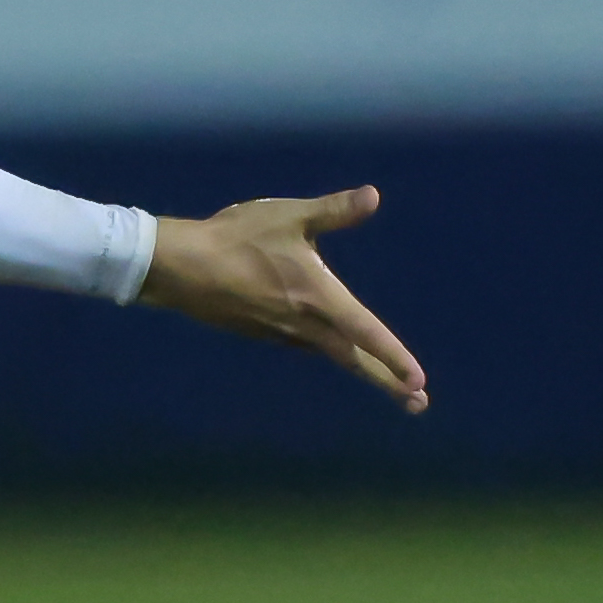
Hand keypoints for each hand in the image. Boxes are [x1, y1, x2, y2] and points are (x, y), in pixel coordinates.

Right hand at [138, 186, 428, 413]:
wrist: (182, 267)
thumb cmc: (238, 238)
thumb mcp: (289, 216)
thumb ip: (333, 210)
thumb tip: (373, 196)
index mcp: (319, 298)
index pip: (367, 333)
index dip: (395, 358)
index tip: (419, 385)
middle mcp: (305, 324)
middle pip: (354, 359)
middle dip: (387, 381)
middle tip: (418, 405)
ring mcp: (282, 332)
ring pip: (330, 353)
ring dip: (360, 368)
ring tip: (382, 378)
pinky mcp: (262, 331)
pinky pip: (305, 344)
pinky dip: (328, 349)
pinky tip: (328, 342)